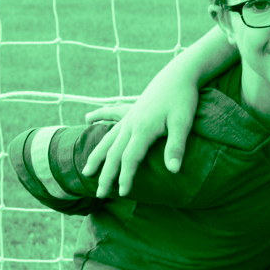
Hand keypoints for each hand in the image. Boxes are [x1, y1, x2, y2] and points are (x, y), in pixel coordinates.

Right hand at [80, 76, 199, 197]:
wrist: (179, 74)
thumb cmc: (183, 99)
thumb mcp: (184, 123)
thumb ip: (176, 146)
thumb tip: (173, 170)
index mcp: (143, 129)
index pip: (130, 158)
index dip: (126, 176)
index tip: (123, 193)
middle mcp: (131, 124)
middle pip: (114, 153)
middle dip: (106, 175)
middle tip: (99, 194)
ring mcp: (130, 116)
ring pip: (108, 138)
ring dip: (97, 155)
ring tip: (86, 170)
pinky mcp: (132, 108)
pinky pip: (111, 115)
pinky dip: (100, 117)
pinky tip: (89, 119)